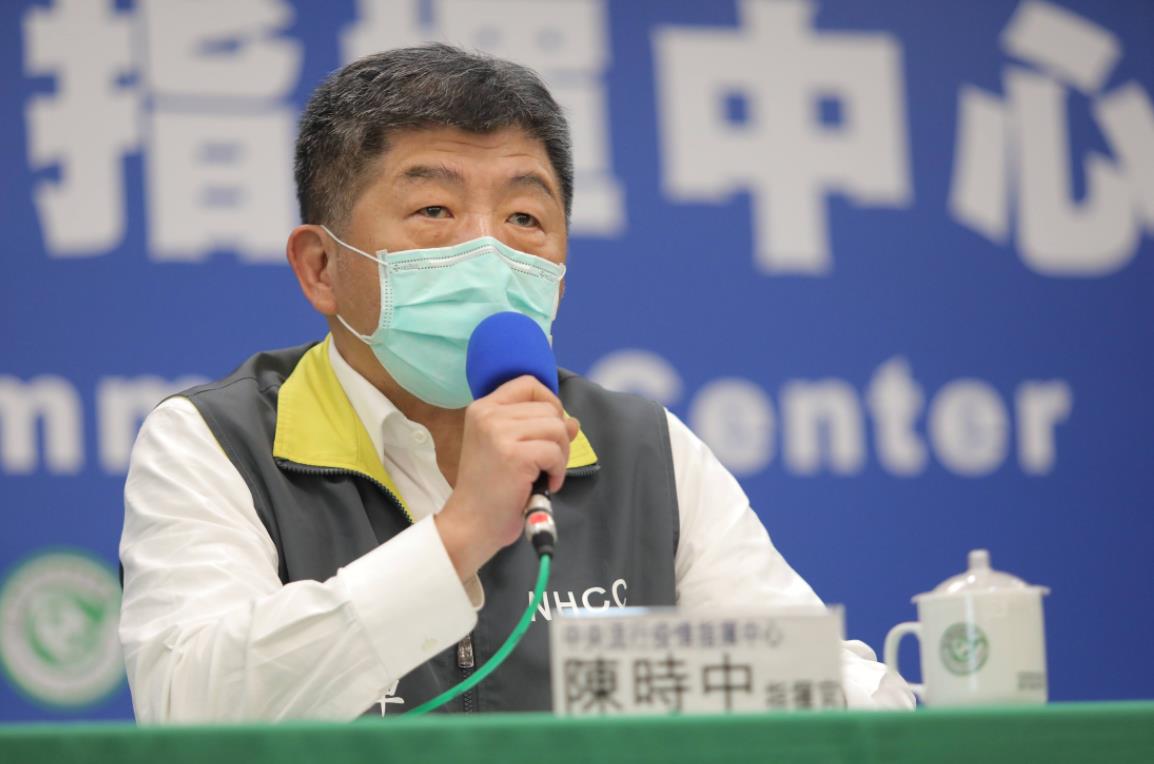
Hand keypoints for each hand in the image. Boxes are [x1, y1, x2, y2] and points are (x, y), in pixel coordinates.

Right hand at [436, 376, 579, 579]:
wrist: (472, 523)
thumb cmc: (490, 489)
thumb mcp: (510, 449)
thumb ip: (538, 429)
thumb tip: (572, 421)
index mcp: (483, 408)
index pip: (528, 384)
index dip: (549, 402)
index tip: (550, 429)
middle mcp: (488, 414)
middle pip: (549, 408)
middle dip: (559, 437)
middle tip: (547, 464)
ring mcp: (500, 433)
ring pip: (557, 428)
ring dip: (561, 455)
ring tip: (545, 474)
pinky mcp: (514, 455)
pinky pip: (555, 452)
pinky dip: (558, 471)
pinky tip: (544, 485)